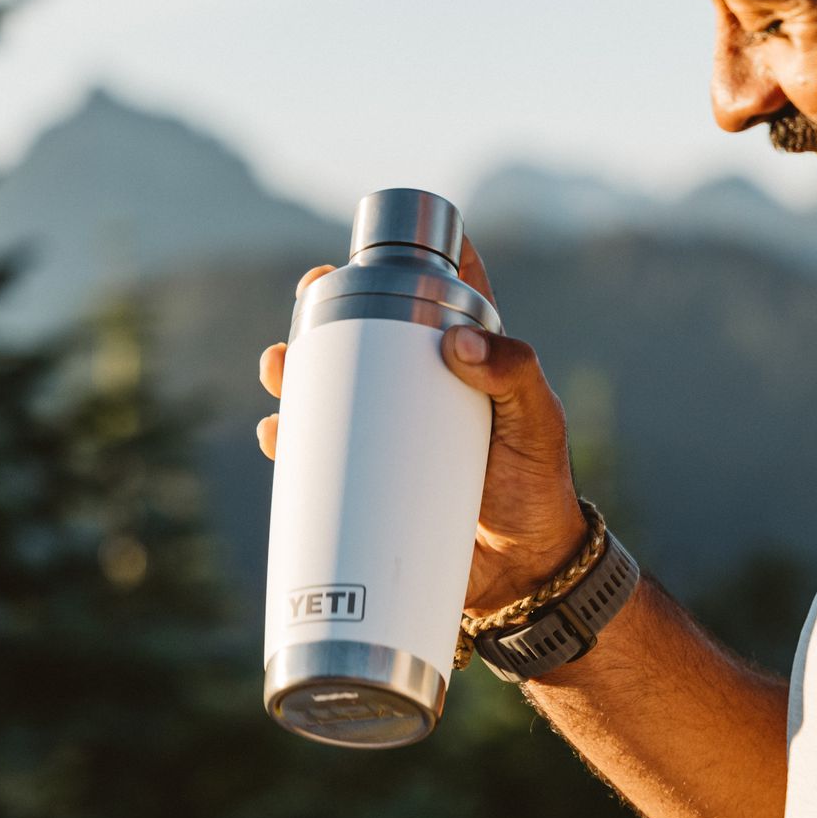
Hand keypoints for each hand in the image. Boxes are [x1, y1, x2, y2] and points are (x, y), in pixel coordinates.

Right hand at [255, 240, 589, 615]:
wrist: (522, 574)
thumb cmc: (540, 487)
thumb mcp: (538, 423)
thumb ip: (514, 375)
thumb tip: (456, 342)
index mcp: (465, 358)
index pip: (437, 288)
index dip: (407, 254)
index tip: (372, 243)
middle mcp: (420, 387)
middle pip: (363, 331)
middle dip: (326, 306)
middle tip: (308, 294)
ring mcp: (389, 435)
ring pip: (329, 388)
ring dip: (294, 367)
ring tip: (280, 364)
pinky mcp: (368, 481)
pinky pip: (317, 455)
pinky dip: (289, 441)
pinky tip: (276, 434)